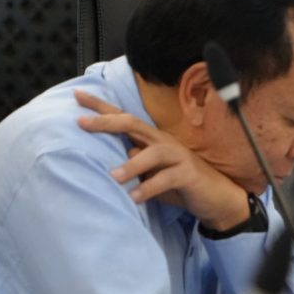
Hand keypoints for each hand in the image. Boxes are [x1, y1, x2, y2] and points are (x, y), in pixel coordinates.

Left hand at [74, 90, 249, 229]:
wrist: (216, 198)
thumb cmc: (179, 184)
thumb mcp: (150, 174)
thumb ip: (134, 165)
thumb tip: (118, 157)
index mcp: (152, 139)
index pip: (124, 118)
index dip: (101, 107)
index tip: (77, 94)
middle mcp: (163, 142)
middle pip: (133, 124)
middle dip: (107, 122)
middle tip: (82, 123)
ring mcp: (178, 157)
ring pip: (153, 153)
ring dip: (132, 165)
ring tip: (113, 177)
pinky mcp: (188, 175)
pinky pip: (167, 179)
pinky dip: (149, 188)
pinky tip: (134, 198)